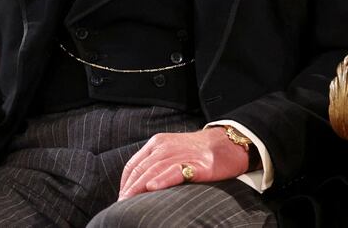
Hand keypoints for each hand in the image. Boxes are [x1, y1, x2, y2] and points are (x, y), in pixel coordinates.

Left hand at [118, 127, 248, 199]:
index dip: (125, 182)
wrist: (227, 143)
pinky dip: (161, 180)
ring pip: (152, 171)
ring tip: (129, 202)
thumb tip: (140, 184)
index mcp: (157, 143)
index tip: (121, 197)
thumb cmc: (198, 151)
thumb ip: (156, 163)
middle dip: (129, 189)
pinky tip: (152, 188)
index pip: (133, 164)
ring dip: (138, 188)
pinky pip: (174, 171)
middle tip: (121, 205)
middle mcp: (165, 147)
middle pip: (140, 169)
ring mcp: (180, 155)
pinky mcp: (195, 165)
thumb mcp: (172, 150)